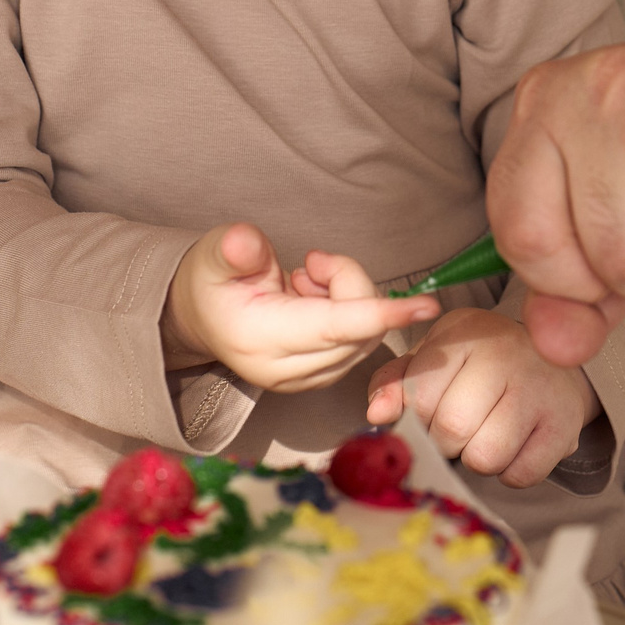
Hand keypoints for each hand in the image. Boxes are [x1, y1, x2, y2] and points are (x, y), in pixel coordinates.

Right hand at [163, 224, 438, 391]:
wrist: (199, 318)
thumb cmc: (211, 281)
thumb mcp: (214, 254)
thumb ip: (235, 249)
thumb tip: (245, 243)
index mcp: (261, 338)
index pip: (335, 327)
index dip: (380, 313)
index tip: (425, 304)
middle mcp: (286, 370)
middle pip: (359, 327)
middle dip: (350, 283)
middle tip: (314, 263)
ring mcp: (303, 380)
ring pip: (364, 336)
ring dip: (349, 298)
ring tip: (306, 281)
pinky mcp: (317, 379)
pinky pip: (358, 344)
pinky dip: (348, 314)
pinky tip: (313, 299)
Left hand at [363, 309, 602, 487]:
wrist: (553, 358)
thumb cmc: (480, 362)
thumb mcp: (434, 357)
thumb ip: (398, 382)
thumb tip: (377, 413)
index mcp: (467, 332)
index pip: (421, 396)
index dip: (416, 419)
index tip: (427, 415)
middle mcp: (506, 355)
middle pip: (452, 429)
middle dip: (443, 442)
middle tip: (455, 430)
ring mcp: (540, 390)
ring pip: (485, 456)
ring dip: (476, 458)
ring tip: (484, 434)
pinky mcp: (564, 426)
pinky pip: (520, 475)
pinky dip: (509, 471)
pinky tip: (514, 444)